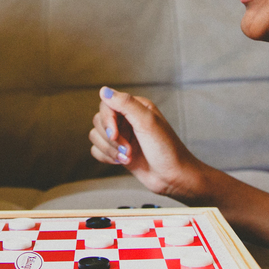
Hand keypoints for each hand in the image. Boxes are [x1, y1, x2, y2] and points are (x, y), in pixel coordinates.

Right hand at [89, 86, 211, 202]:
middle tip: (128, 149)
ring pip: (96, 136)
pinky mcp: (117, 151)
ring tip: (127, 157)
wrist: (172, 177)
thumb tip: (104, 91)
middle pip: (98, 120)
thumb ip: (126, 104)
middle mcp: (127, 119)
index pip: (107, 105)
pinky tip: (122, 161)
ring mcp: (122, 136)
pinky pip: (97, 150)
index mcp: (136, 107)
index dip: (107, 120)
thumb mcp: (147, 122)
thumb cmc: (166, 149)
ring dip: (109, 150)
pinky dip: (107, 157)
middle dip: (110, 138)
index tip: (115, 134)